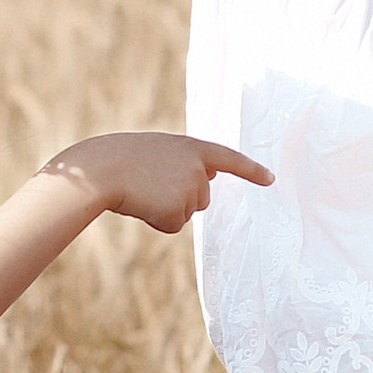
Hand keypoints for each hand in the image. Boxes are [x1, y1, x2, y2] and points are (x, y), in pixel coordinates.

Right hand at [45, 133, 272, 231]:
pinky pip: (174, 225)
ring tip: (142, 191)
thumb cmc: (122, 158)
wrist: (101, 169)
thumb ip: (185, 163)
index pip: (230, 158)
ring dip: (165, 208)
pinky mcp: (178, 210)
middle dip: (180, 196)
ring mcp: (190, 189)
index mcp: (192, 147)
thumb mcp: (159, 151)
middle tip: (150, 183)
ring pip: (187, 211)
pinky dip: (157, 221)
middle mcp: (198, 168)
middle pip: (202, 196)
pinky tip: (142, 205)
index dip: (251, 170)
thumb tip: (205, 183)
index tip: (270, 179)